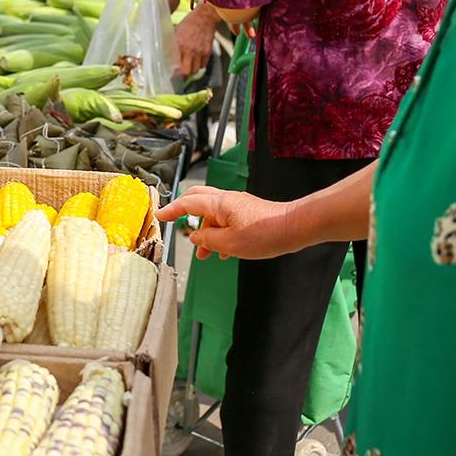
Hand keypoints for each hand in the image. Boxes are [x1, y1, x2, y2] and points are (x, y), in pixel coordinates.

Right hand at [157, 186, 304, 260]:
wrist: (295, 228)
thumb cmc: (266, 233)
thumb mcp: (230, 243)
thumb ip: (208, 240)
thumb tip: (195, 236)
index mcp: (219, 204)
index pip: (188, 203)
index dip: (172, 210)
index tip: (160, 216)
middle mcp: (227, 200)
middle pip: (198, 200)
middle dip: (186, 214)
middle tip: (177, 227)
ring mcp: (239, 205)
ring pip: (213, 214)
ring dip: (206, 232)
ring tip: (205, 255)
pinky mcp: (249, 212)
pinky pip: (227, 220)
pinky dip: (220, 233)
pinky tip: (224, 252)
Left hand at [175, 3, 216, 79]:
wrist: (204, 18)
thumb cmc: (188, 23)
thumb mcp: (175, 32)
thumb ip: (171, 43)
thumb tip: (165, 53)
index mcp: (179, 45)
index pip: (175, 64)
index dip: (173, 73)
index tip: (171, 76)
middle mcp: (189, 50)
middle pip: (186, 72)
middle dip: (182, 76)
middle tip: (180, 76)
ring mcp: (199, 52)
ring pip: (195, 70)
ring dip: (191, 71)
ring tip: (188, 69)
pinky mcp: (207, 52)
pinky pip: (203, 65)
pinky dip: (199, 66)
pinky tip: (196, 62)